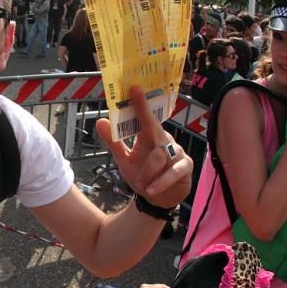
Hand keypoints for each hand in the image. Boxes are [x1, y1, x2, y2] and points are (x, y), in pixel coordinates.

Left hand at [98, 86, 191, 208]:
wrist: (159, 198)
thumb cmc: (143, 174)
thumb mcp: (124, 159)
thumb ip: (114, 141)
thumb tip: (101, 121)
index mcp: (148, 135)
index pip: (144, 117)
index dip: (140, 104)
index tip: (134, 88)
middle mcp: (163, 139)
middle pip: (154, 130)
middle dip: (145, 123)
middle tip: (134, 120)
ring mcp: (176, 152)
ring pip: (160, 155)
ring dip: (147, 171)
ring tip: (140, 183)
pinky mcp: (185, 167)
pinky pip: (174, 172)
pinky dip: (161, 181)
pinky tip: (151, 190)